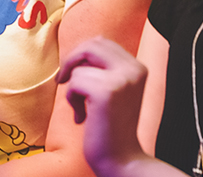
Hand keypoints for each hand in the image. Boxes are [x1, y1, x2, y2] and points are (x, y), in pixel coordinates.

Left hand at [58, 37, 149, 172]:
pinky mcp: (107, 92)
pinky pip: (74, 82)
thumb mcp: (115, 90)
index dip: (81, 55)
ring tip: (81, 108)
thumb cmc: (111, 127)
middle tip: (64, 82)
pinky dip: (71, 99)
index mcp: (138, 67)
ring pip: (80, 65)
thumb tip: (78, 52)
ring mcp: (122, 79)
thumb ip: (104, 69)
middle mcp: (134, 69)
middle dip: (72, 60)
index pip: (102, 42)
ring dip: (72, 86)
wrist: (122, 160)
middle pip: (91, 44)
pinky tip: (81, 117)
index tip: (73, 74)